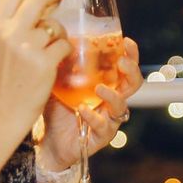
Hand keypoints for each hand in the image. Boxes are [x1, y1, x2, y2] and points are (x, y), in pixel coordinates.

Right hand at [0, 0, 72, 133]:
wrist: (2, 110)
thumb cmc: (5, 76)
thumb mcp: (1, 43)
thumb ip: (16, 22)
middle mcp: (10, 33)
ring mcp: (27, 48)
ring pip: (55, 25)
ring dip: (59, 33)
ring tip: (51, 48)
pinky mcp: (44, 63)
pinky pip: (64, 45)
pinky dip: (64, 51)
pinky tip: (56, 61)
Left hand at [39, 37, 141, 168]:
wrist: (49, 141)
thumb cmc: (57, 110)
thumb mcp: (57, 83)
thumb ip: (61, 66)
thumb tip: (56, 41)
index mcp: (106, 85)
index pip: (124, 68)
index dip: (130, 55)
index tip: (127, 42)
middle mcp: (111, 101)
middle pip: (133, 85)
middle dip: (131, 71)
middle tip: (122, 62)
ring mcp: (109, 119)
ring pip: (121, 106)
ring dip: (113, 96)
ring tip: (99, 89)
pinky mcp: (101, 136)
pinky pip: (103, 125)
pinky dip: (93, 116)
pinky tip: (82, 109)